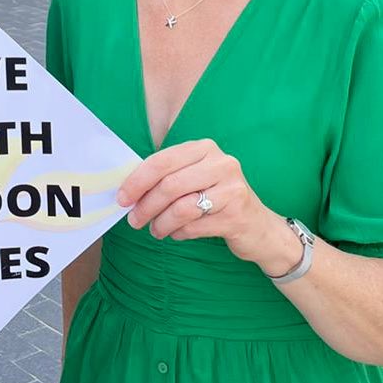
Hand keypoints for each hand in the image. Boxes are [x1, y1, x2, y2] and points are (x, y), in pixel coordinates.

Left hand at [116, 139, 299, 273]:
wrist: (260, 227)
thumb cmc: (218, 198)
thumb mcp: (196, 178)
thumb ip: (168, 176)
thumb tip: (129, 189)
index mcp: (205, 148)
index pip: (162, 161)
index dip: (137, 180)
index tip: (122, 198)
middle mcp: (222, 164)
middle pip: (170, 185)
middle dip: (146, 205)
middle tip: (134, 221)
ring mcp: (232, 189)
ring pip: (181, 208)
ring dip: (161, 223)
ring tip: (155, 231)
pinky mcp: (236, 215)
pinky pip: (194, 226)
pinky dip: (179, 233)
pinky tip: (177, 234)